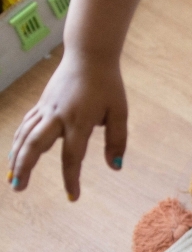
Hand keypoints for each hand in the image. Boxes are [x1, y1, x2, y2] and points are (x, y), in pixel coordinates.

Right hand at [8, 49, 127, 199]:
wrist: (89, 55)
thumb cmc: (108, 85)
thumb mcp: (119, 112)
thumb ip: (117, 140)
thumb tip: (115, 166)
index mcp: (79, 121)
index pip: (72, 156)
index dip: (71, 178)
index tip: (73, 197)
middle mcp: (58, 116)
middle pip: (35, 146)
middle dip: (25, 168)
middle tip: (18, 189)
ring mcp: (46, 109)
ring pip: (25, 135)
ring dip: (16, 157)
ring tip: (12, 178)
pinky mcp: (42, 104)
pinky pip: (26, 125)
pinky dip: (18, 141)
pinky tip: (15, 153)